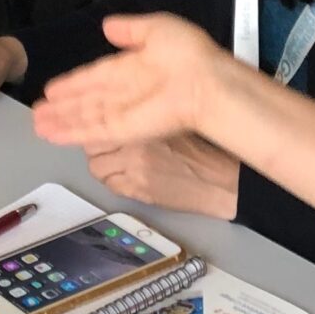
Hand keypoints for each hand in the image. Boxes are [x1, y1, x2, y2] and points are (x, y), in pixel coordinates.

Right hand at [32, 13, 250, 149]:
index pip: (96, 76)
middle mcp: (126, 91)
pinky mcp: (124, 130)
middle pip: (87, 100)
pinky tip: (53, 135)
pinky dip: (71, 133)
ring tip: (38, 125)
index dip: (74, 83)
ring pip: (85, 117)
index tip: (53, 88)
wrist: (207, 83)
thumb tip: (108, 25)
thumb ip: (130, 28)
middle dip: (62, 106)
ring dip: (61, 121)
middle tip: (38, 112)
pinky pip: (92, 131)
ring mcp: (124, 113)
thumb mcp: (158, 28)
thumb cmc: (190, 55)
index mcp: (134, 66)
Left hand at [86, 132, 240, 217]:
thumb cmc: (203, 152)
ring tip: (119, 166)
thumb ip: (141, 123)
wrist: (221, 181)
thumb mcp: (169, 124)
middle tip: (110, 150)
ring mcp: (134, 170)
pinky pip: (111, 187)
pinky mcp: (138, 191)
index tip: (104, 134)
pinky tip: (129, 180)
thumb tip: (115, 122)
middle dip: (99, 149)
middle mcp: (135, 146)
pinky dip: (115, 184)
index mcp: (144, 124)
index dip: (100, 131)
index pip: (101, 124)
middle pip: (93, 147)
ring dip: (104, 167)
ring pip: (97, 168)